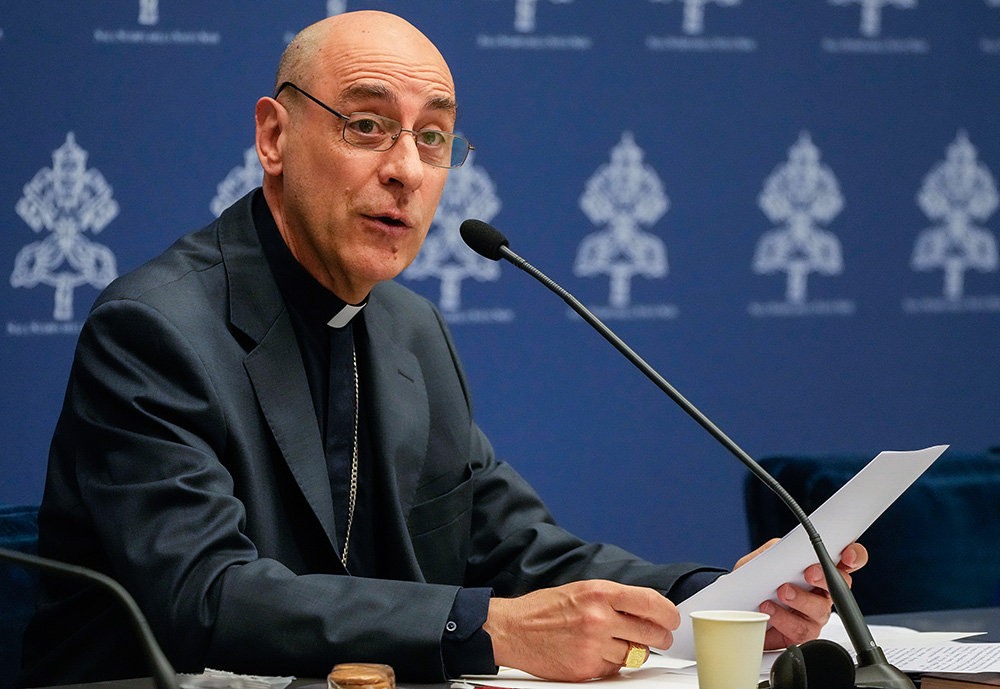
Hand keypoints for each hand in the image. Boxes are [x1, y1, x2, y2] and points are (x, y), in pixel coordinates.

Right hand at [484, 580, 677, 680]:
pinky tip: (599, 653)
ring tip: (621, 644)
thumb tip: (646, 609)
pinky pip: (613, 670)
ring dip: (634, 651)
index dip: (668, 613)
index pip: (650, 602)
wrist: (512, 629)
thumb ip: (614, 599)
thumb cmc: (543, 608)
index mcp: (599, 592)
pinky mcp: (586, 668)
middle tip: (660, 637)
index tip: (672, 619)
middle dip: (659, 637)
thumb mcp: (581, 590)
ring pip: (635, 654)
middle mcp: (599, 618)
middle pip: (650, 632)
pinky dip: (612, 664)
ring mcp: (593, 645)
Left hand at [735, 539, 868, 648]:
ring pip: (820, 609)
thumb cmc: (755, 582)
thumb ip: (775, 550)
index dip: (854, 556)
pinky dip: (783, 618)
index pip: (846, 561)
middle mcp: (822, 593)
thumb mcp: (761, 560)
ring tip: (782, 592)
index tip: (846, 555)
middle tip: (809, 573)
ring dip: (801, 599)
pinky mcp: (802, 634)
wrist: (735, 607)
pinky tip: (769, 610)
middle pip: (841, 587)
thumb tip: (785, 548)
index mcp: (818, 570)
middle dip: (825, 578)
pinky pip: (801, 630)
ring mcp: (814, 615)